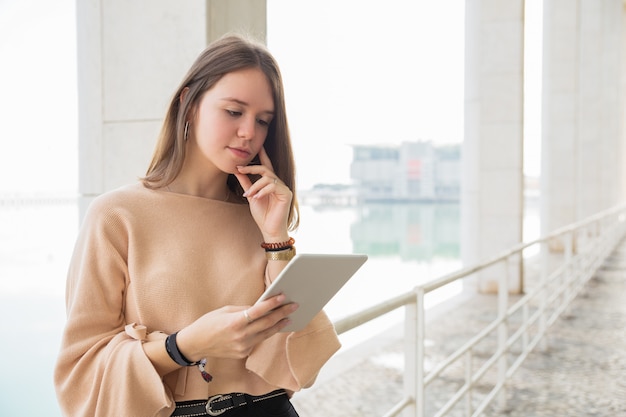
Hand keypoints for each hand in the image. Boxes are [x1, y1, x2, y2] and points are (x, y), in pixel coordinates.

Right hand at [176, 294, 297, 359]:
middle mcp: (241, 336)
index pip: (259, 311)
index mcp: (235, 322)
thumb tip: (260, 307)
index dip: (272, 303)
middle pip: (267, 323)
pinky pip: (258, 341)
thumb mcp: (224, 310)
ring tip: (289, 316)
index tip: (283, 296)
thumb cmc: (208, 323)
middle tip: (294, 306)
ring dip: (279, 324)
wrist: (196, 344)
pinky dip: (266, 332)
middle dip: (282, 313)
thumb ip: (243, 309)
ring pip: (266, 334)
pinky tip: (273, 326)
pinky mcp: (243, 353)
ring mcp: (243, 346)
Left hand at [234, 147, 292, 240]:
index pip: (266, 166)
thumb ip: (246, 183)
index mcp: (270, 183)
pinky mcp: (286, 194)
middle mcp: (278, 183)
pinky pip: (272, 186)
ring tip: (248, 195)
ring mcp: (283, 188)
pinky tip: (256, 198)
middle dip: (251, 167)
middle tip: (239, 169)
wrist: (269, 230)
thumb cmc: (262, 215)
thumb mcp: (251, 196)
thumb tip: (238, 171)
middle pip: (265, 169)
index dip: (263, 155)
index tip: (257, 146)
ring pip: (267, 178)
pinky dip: (262, 191)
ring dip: (255, 185)